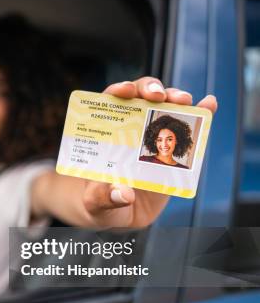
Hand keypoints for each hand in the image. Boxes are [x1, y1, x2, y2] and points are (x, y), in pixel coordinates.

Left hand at [83, 77, 217, 225]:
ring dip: (176, 98)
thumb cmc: (99, 202)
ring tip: (183, 100)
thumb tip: (123, 194)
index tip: (126, 91)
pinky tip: (209, 105)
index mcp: (105, 133)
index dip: (118, 91)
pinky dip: (200, 113)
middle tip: (157, 96)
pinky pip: (187, 128)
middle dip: (150, 89)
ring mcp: (153, 137)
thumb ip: (103, 197)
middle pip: (140, 97)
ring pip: (165, 107)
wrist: (120, 214)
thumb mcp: (94, 202)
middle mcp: (129, 128)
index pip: (109, 103)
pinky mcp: (173, 149)